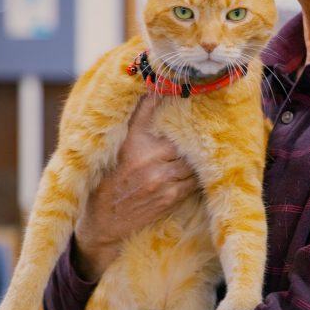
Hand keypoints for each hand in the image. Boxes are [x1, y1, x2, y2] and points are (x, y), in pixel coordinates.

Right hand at [73, 95, 198, 279]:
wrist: (103, 220)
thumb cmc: (110, 179)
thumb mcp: (118, 146)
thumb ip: (138, 118)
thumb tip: (156, 90)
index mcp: (134, 143)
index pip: (157, 118)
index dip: (177, 110)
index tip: (188, 99)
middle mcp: (149, 159)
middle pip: (184, 144)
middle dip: (192, 140)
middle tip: (206, 131)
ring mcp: (162, 180)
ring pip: (192, 163)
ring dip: (198, 159)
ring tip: (205, 153)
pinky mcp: (170, 197)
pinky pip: (193, 182)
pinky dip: (197, 176)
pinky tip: (200, 172)